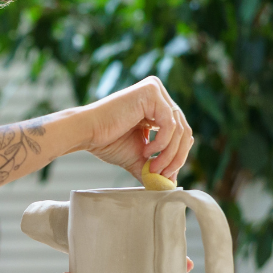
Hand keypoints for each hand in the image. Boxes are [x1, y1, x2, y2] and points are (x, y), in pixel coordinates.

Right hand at [76, 76, 192, 179]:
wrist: (87, 133)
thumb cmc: (107, 141)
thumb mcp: (138, 156)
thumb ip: (156, 165)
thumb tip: (173, 183)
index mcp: (157, 105)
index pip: (181, 131)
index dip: (178, 155)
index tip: (166, 175)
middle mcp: (158, 94)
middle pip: (184, 130)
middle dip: (176, 157)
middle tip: (163, 175)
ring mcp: (155, 90)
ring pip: (180, 128)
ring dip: (169, 154)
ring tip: (153, 168)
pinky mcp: (151, 92)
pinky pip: (170, 123)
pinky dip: (162, 143)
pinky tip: (146, 151)